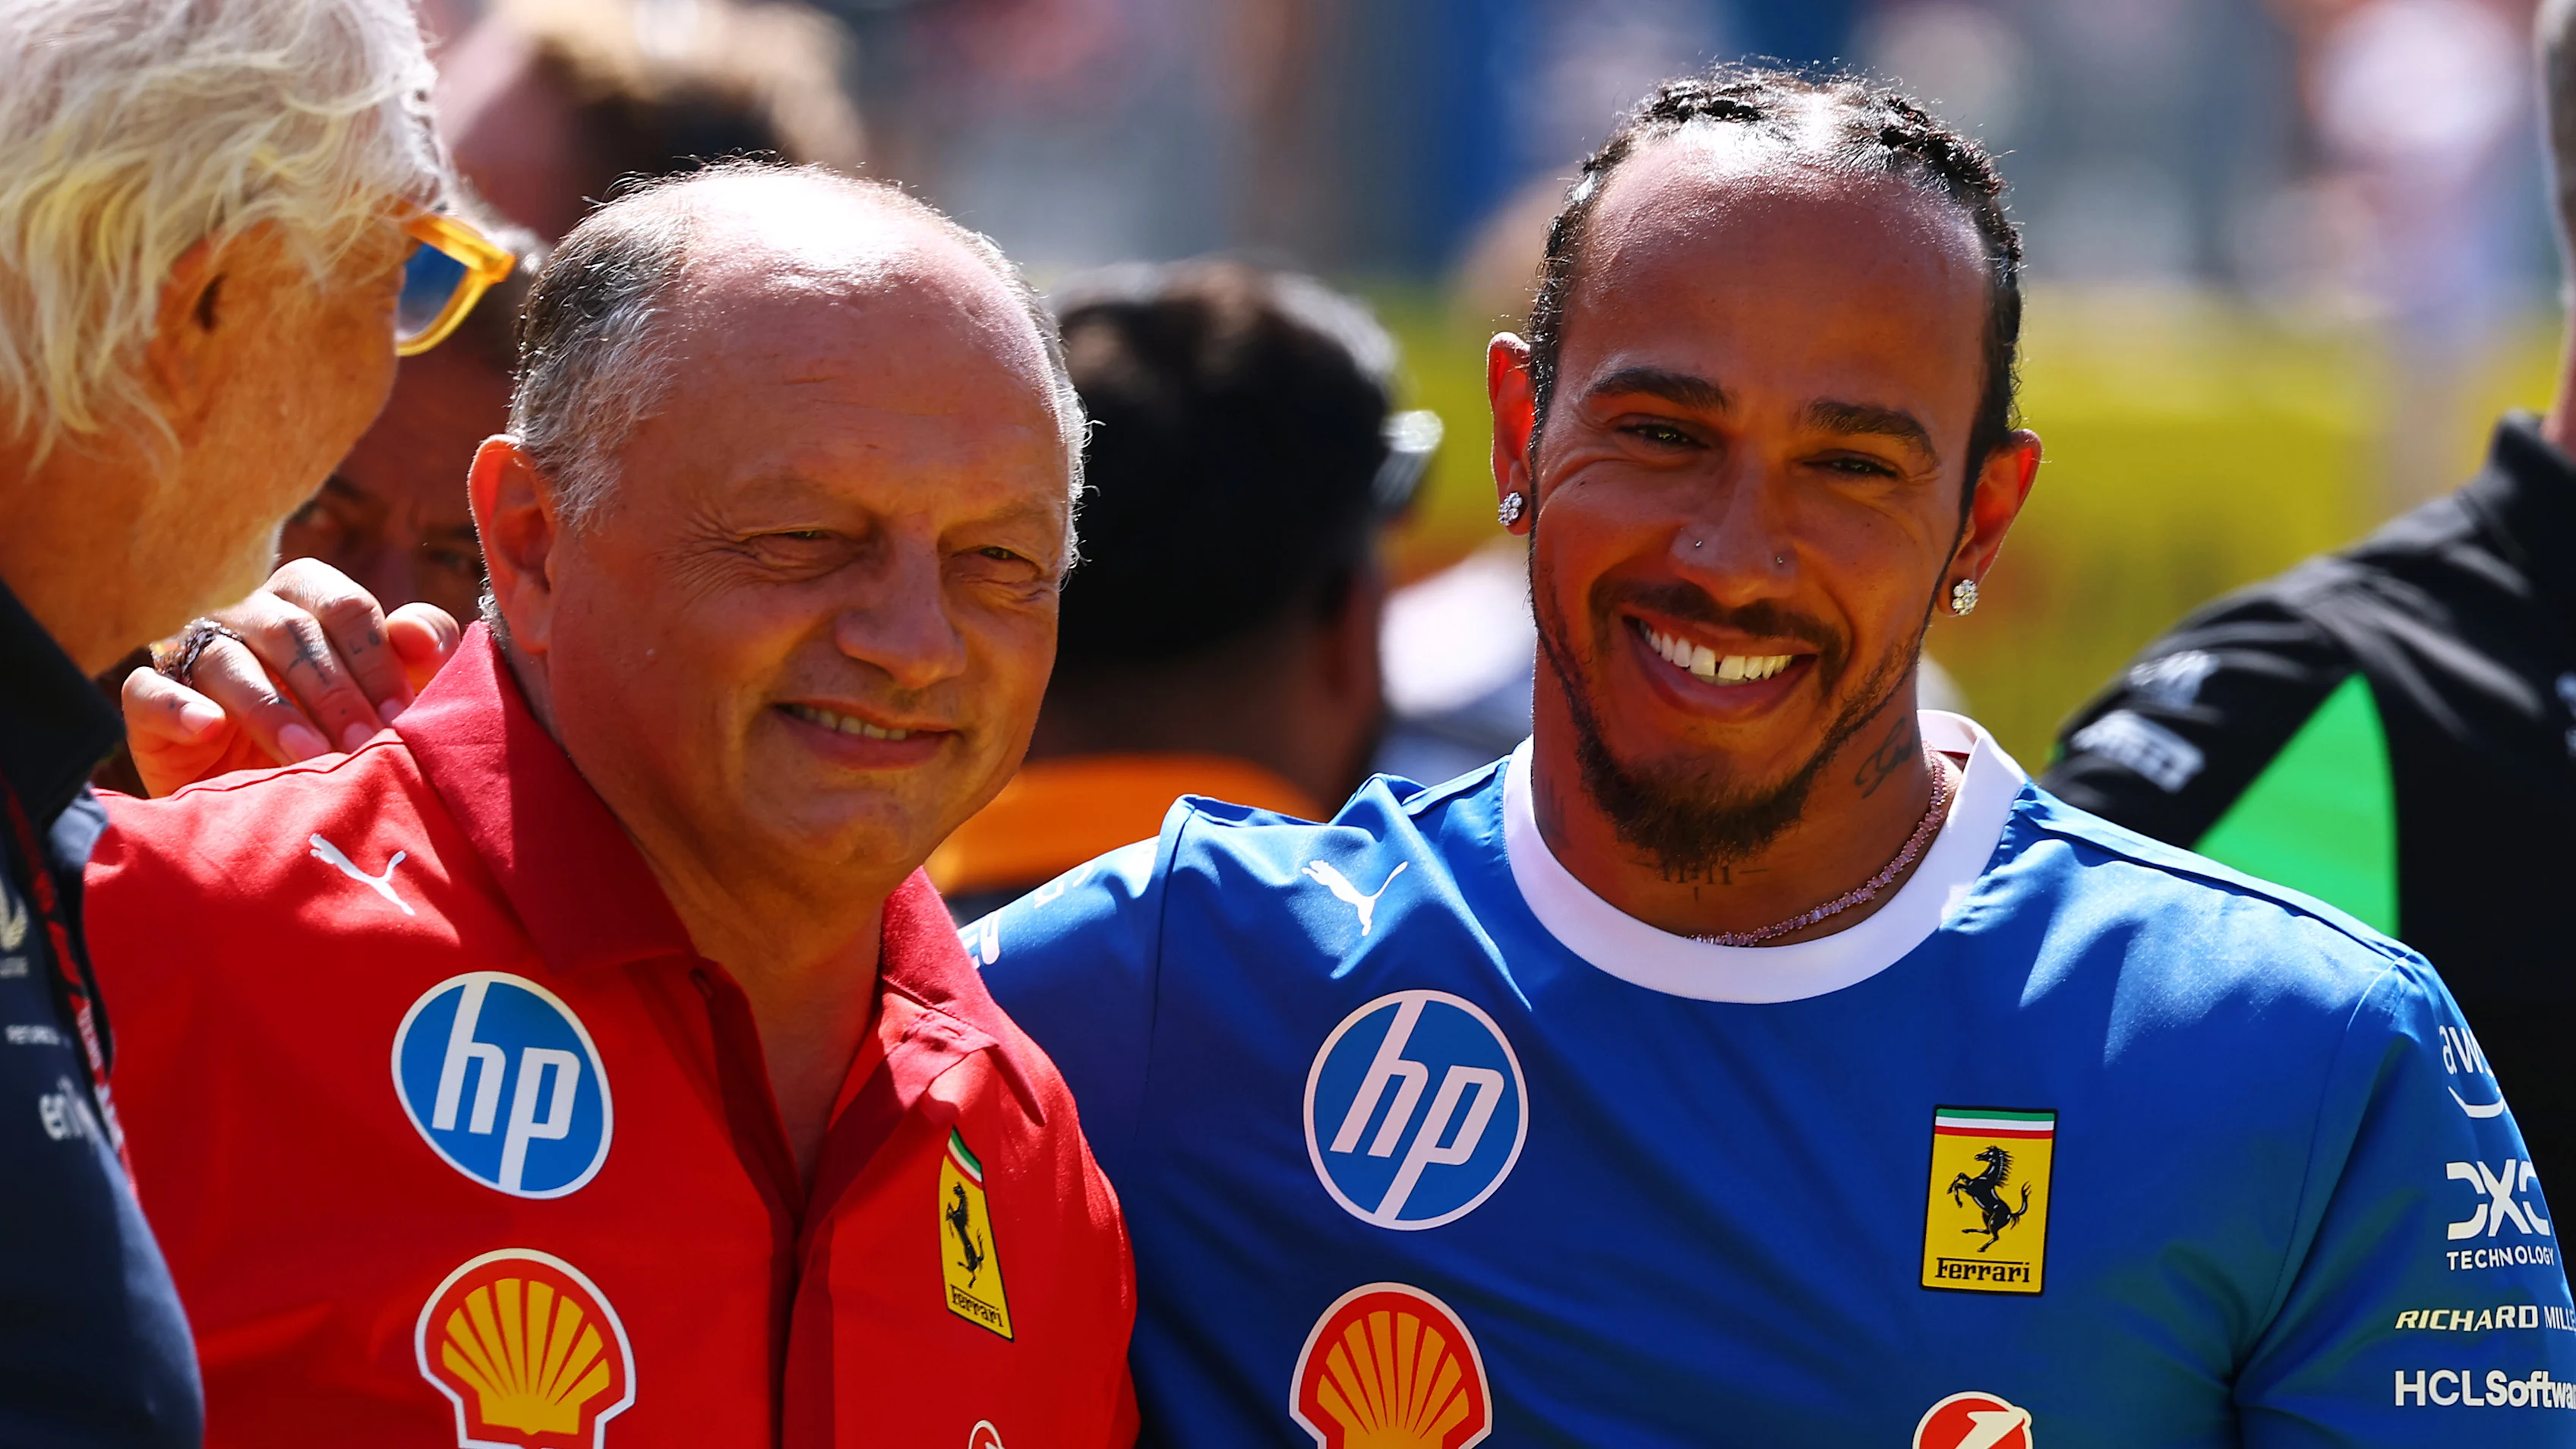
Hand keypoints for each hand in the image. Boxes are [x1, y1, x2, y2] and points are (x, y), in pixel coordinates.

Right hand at [121, 559, 462, 796]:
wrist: (269, 801)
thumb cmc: (343, 731)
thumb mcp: (393, 694)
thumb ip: (423, 651)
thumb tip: (418, 634)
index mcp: (308, 599)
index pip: (343, 605)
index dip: (376, 658)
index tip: (403, 715)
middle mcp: (249, 615)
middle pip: (290, 631)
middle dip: (334, 690)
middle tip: (364, 743)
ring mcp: (195, 653)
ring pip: (227, 660)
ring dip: (273, 709)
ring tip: (309, 756)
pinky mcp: (150, 701)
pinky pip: (152, 689)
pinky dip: (180, 706)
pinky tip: (209, 727)